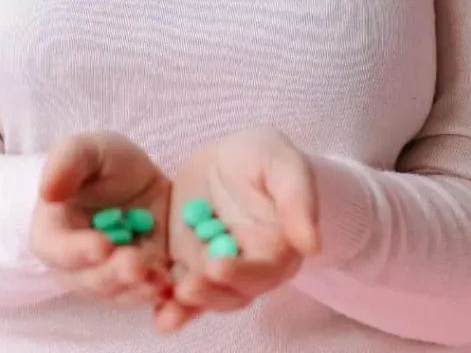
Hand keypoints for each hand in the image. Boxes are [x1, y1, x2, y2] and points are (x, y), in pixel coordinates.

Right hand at [30, 131, 173, 308]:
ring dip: (137, 290)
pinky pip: (146, 294)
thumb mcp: (86, 149)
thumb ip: (66, 161)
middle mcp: (77, 265)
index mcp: (53, 234)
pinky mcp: (141, 279)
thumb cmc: (102, 162)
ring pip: (119, 292)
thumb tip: (48, 190)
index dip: (78, 251)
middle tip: (136, 265)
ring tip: (159, 279)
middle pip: (90, 279)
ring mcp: (109, 276)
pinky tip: (174, 288)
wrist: (139, 176)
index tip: (101, 245)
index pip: (58, 249)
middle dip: (113, 275)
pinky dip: (159, 295)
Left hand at [154, 126, 319, 333]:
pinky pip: (178, 291)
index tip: (218, 265)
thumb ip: (298, 198)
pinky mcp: (186, 265)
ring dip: (188, 306)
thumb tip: (312, 245)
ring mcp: (215, 268)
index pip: (265, 271)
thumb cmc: (262, 156)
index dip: (243, 273)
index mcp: (278, 247)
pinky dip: (168, 306)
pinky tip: (158, 314)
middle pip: (233, 292)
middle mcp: (249, 266)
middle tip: (186, 285)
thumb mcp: (282, 162)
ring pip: (206, 298)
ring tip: (170, 298)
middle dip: (210, 293)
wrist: (226, 157)